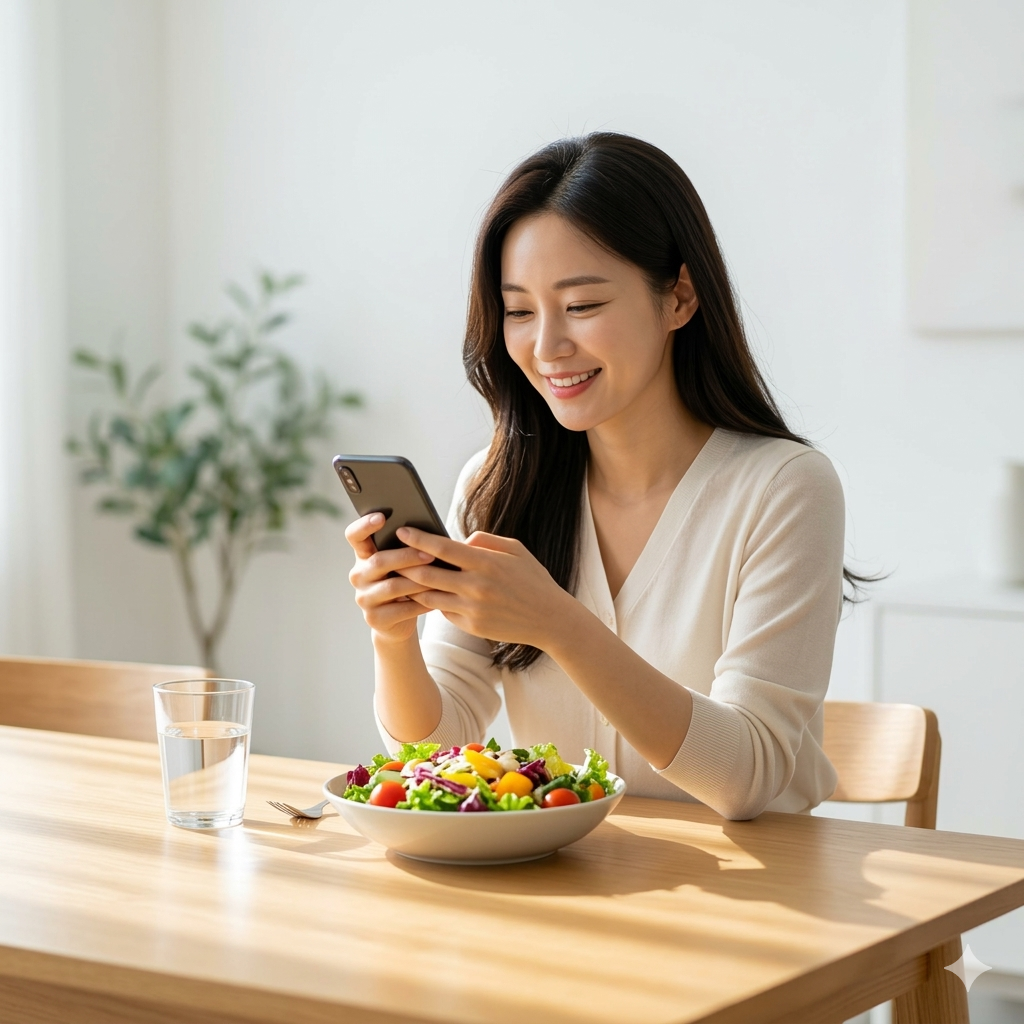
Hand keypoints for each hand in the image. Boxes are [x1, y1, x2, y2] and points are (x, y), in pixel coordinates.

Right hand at [345, 513, 436, 643]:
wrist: (399, 621)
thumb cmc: (409, 581)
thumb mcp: (406, 562)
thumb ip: (410, 546)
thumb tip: (431, 528)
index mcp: (364, 555)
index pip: (354, 535)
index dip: (365, 525)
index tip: (382, 517)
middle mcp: (359, 575)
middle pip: (378, 561)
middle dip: (407, 556)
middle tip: (431, 554)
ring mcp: (364, 598)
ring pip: (392, 586)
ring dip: (418, 581)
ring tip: (441, 576)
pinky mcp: (374, 619)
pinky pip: (400, 609)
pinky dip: (420, 603)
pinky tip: (437, 599)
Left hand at [395, 527, 573, 647]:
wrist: (549, 619)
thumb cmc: (533, 580)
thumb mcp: (516, 550)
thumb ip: (485, 541)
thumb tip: (459, 540)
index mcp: (486, 563)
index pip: (443, 548)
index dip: (418, 538)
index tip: (401, 530)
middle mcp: (476, 586)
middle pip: (428, 573)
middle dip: (405, 563)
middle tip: (389, 555)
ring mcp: (472, 609)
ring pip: (429, 596)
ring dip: (412, 586)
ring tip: (398, 575)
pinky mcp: (471, 626)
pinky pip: (442, 611)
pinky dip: (430, 602)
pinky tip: (420, 594)